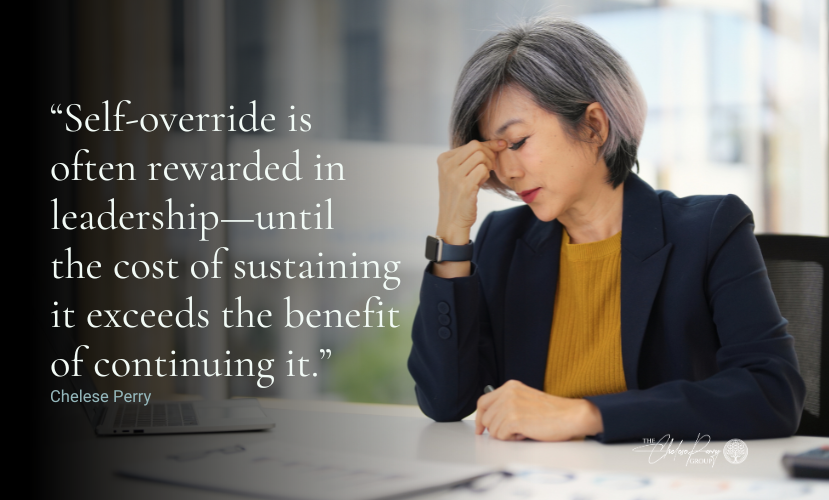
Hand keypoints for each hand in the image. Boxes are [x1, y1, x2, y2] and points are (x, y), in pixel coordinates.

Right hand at [435, 139, 506, 244]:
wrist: (452, 220)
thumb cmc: (459, 195)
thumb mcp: (458, 173)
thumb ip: (470, 158)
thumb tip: (496, 144)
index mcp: (444, 159)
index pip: (471, 144)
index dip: (488, 145)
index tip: (500, 146)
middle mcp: (447, 166)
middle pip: (476, 147)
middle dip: (490, 154)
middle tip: (492, 166)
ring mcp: (455, 176)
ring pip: (481, 157)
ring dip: (488, 165)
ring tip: (484, 176)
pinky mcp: (464, 186)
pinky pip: (483, 170)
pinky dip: (486, 175)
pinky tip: (481, 183)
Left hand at [474, 380, 603, 440]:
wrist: (571, 415)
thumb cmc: (552, 412)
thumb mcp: (526, 399)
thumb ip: (509, 404)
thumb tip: (492, 420)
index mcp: (510, 386)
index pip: (483, 401)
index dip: (480, 417)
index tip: (480, 427)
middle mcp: (508, 393)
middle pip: (485, 417)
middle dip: (495, 429)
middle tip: (511, 432)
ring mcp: (510, 405)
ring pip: (492, 429)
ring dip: (506, 434)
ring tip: (523, 430)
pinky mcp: (514, 419)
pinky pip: (501, 435)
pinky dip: (512, 439)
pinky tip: (525, 433)